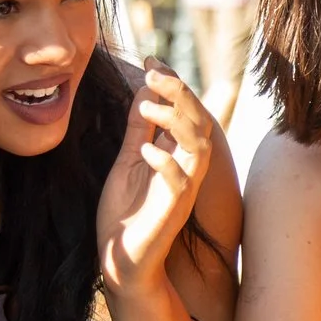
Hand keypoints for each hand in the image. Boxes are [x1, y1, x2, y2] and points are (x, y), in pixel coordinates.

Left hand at [99, 60, 212, 297]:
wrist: (121, 261)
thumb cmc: (125, 215)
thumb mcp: (128, 161)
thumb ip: (138, 130)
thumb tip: (143, 91)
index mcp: (176, 155)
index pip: (185, 110)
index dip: (173, 83)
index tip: (151, 59)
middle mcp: (186, 169)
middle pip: (200, 122)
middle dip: (180, 93)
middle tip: (153, 73)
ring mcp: (183, 190)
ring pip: (199, 147)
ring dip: (176, 122)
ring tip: (147, 108)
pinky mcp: (173, 211)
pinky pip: (180, 182)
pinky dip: (164, 162)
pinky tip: (145, 152)